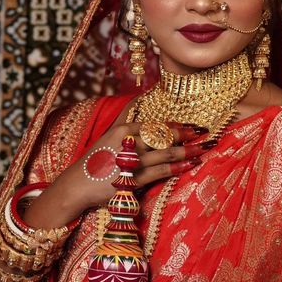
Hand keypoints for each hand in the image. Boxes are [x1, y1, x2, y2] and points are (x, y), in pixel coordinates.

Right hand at [54, 121, 214, 216]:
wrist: (76, 185)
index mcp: (123, 129)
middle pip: (163, 136)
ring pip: (165, 153)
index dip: (177, 126)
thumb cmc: (96, 159)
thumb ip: (126, 117)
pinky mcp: (132, 179)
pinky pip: (159, 171)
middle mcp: (127, 142)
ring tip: (205, 148)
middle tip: (206, 132)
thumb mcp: (109, 134)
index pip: (155, 125)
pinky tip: (190, 164)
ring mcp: (130, 160)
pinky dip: (177, 167)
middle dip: (187, 134)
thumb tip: (141, 96)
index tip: (194, 126)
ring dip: (188, 150)